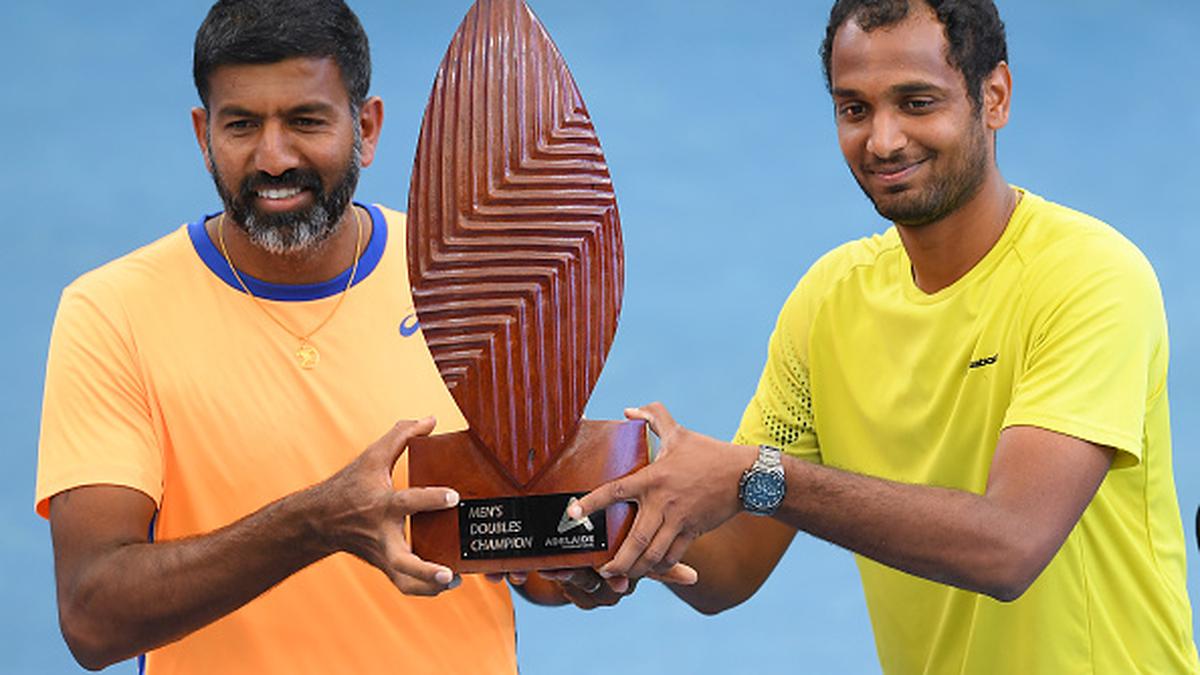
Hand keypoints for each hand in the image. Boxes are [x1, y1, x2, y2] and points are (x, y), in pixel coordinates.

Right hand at [313, 417, 460, 595]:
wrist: (319, 520)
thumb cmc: (350, 486)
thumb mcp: (372, 456)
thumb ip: (401, 435)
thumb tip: (430, 420)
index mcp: (380, 505)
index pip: (406, 503)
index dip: (431, 499)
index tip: (454, 496)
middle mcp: (382, 534)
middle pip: (402, 560)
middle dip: (424, 569)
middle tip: (447, 573)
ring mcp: (382, 554)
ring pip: (404, 581)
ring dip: (427, 586)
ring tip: (453, 580)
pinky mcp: (385, 565)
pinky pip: (404, 584)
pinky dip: (423, 588)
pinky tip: (447, 582)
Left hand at [569, 403, 754, 580]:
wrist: (746, 476)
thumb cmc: (709, 453)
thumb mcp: (680, 432)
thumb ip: (654, 417)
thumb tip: (629, 410)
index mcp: (653, 478)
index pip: (615, 490)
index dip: (591, 503)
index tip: (571, 515)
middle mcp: (663, 503)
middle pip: (635, 540)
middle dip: (617, 561)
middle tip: (602, 570)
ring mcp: (679, 521)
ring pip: (653, 555)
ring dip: (636, 569)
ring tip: (622, 575)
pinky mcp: (693, 533)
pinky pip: (673, 556)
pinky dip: (659, 566)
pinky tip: (650, 569)